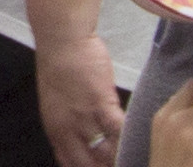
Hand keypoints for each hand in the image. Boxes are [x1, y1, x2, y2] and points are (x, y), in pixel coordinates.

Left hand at [35, 27, 125, 166]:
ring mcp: (84, 118)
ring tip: (134, 155)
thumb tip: (82, 143)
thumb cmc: (59, 65)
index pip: (70, 165)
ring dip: (119, 156)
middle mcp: (67, 129)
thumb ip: (67, 126)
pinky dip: (129, 137)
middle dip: (106, 166)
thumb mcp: (55, 103)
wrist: (61, 38)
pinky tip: (137, 139)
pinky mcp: (101, 103)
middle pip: (89, 165)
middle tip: (121, 163)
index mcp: (55, 130)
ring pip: (106, 152)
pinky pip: (119, 130)